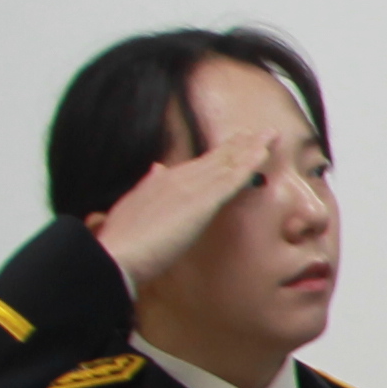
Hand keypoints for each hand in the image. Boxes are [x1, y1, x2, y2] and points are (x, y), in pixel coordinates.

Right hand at [90, 119, 294, 293]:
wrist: (115, 255)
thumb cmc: (120, 242)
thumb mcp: (131, 208)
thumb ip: (147, 187)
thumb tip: (157, 168)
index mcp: (162, 182)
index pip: (198, 165)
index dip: (219, 153)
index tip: (236, 143)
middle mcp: (177, 178)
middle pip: (216, 158)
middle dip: (240, 144)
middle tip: (262, 132)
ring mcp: (191, 187)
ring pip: (228, 162)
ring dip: (251, 147)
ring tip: (271, 134)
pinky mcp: (203, 201)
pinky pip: (233, 177)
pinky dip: (250, 162)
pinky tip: (265, 152)